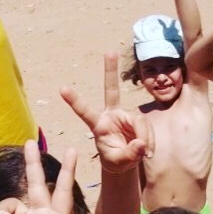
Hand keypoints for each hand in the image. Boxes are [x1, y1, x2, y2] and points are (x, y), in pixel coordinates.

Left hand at [62, 54, 152, 173]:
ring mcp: (125, 115)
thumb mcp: (119, 163)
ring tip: (144, 154)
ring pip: (139, 121)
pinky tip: (148, 151)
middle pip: (111, 89)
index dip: (75, 101)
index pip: (85, 112)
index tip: (62, 89)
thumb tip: (141, 143)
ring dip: (144, 138)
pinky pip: (147, 127)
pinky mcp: (137, 119)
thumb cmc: (115, 161)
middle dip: (110, 70)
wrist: (125, 160)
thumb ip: (128, 154)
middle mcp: (111, 115)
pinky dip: (150, 140)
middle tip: (110, 51)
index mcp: (98, 125)